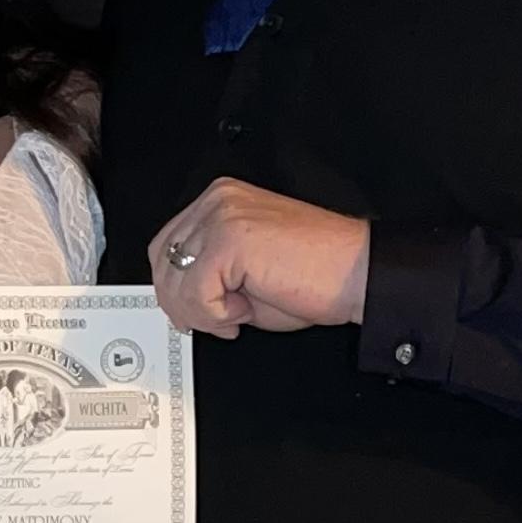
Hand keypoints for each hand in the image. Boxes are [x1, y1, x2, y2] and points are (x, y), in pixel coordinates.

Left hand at [150, 179, 371, 339]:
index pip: (167, 245)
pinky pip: (196, 294)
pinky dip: (218, 315)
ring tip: (240, 313)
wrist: (359, 274)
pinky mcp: (230, 240)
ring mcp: (222, 216)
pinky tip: (247, 309)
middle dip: (183, 304)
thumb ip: (208, 274)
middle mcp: (218, 201)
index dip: (176, 288)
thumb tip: (179, 298)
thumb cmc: (317, 274)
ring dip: (203, 313)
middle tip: (217, 321)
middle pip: (162, 261)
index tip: (198, 312)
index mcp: (221, 201)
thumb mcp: (245, 272)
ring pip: (174, 281)